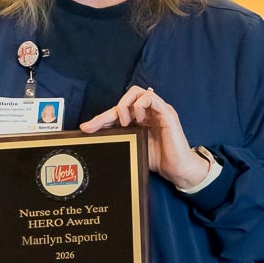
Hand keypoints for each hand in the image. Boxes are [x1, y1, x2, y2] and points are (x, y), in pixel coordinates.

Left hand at [80, 86, 209, 189]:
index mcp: (139, 120)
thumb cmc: (158, 160)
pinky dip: (140, 105)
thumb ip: (120, 139)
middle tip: (97, 125)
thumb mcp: (133, 147)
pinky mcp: (166, 112)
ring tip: (124, 122)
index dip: (100, 118)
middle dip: (106, 112)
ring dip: (124, 105)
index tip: (86, 128)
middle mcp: (148, 112)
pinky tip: (138, 119)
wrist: (177, 170)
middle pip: (124, 100)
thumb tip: (99, 140)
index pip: (117, 112)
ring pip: (136, 92)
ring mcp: (157, 110)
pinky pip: (151, 97)